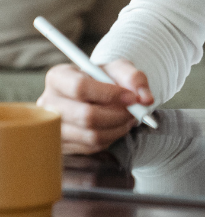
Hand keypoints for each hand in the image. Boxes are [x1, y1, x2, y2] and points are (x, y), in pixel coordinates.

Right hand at [37, 59, 152, 153]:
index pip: (80, 87)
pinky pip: (91, 147)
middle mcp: (48, 103)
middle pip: (86, 115)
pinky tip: (116, 126)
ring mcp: (51, 128)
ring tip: (129, 117)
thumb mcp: (120, 69)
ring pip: (91, 135)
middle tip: (135, 111)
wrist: (96, 95)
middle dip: (118, 115)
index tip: (131, 97)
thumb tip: (145, 98)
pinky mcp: (61, 146)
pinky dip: (110, 138)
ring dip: (118, 128)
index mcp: (59, 77)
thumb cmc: (104, 79)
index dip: (109, 94)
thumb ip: (134, 78)